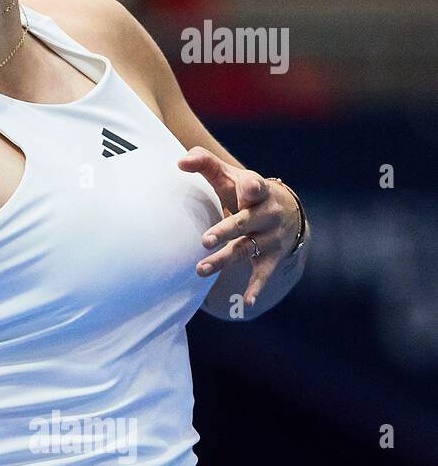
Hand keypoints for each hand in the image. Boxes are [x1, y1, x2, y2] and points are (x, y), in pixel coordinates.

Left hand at [178, 145, 300, 306]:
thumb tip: (179, 161)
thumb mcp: (229, 175)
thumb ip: (204, 163)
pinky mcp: (271, 257)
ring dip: (224, 260)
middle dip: (226, 230)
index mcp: (257, 190)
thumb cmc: (244, 190)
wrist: (285, 210)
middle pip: (245, 222)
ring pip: (245, 249)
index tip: (247, 187)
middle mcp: (266, 214)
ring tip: (200, 270)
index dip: (251, 187)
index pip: (255, 186)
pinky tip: (246, 304)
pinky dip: (256, 288)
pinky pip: (263, 274)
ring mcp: (270, 237)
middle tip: (205, 240)